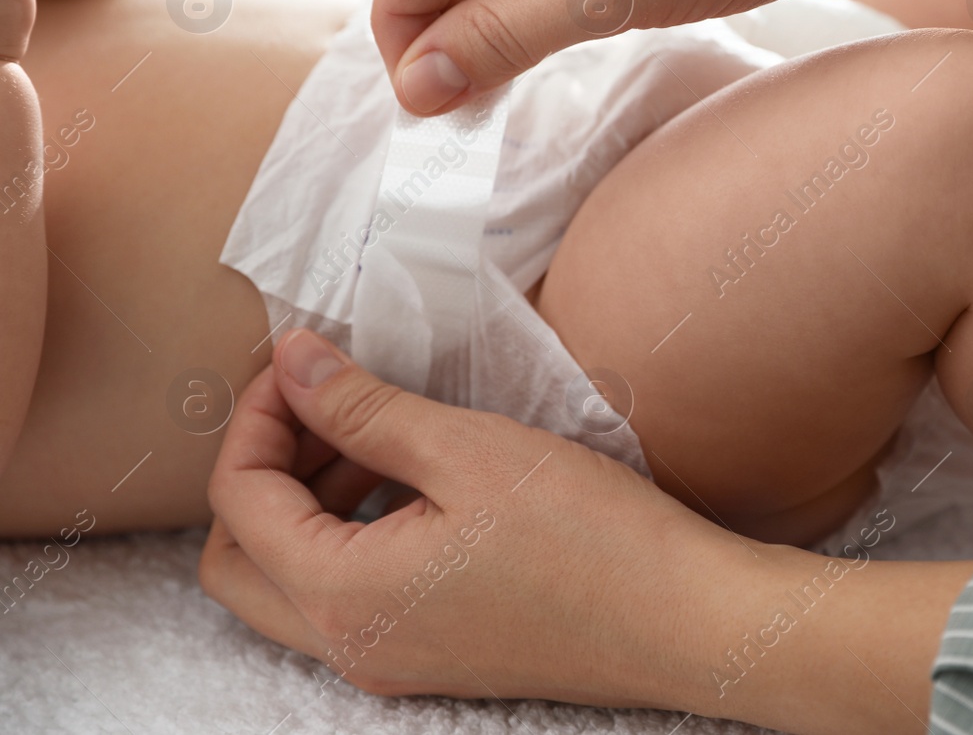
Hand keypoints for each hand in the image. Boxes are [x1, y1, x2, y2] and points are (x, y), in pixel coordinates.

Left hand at [200, 329, 755, 705]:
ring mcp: (391, 662)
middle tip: (318, 402)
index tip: (303, 359)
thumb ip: (363, 408)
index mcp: (343, 597)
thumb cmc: (588, 534)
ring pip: (290, 584)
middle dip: (262, 469)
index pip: (240, 502)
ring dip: (306, 501)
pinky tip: (414, 482)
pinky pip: (348, 599)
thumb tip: (291, 361)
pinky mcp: (431, 657)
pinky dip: (349, 535)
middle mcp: (351, 647)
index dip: (257, 416)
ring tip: (375, 432)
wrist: (685, 619)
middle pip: (239, 561)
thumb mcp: (466, 449)